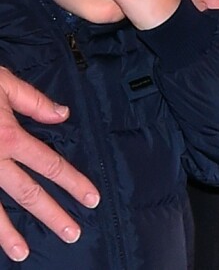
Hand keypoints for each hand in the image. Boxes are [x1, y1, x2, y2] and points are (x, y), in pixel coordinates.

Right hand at [0, 67, 99, 261]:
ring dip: (8, 234)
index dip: (73, 182)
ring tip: (24, 254)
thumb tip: (63, 115)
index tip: (91, 198)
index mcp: (10, 137)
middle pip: (27, 193)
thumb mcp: (4, 84)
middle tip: (73, 234)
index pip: (50, 164)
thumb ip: (35, 102)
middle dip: (52, 214)